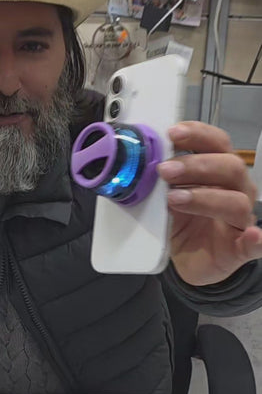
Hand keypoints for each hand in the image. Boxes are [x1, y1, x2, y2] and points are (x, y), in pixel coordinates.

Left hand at [158, 121, 261, 285]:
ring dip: (205, 198)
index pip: (218, 145)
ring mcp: (240, 220)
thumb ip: (162, 181)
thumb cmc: (181, 222)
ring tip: (174, 199)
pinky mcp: (240, 248)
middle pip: (231, 167)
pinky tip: (251, 235)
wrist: (184, 260)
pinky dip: (256, 239)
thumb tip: (143, 163)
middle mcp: (235, 191)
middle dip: (196, 165)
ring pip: (237, 202)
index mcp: (217, 173)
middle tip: (165, 170)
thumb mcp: (166, 198)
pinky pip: (255, 244)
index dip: (198, 135)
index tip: (172, 134)